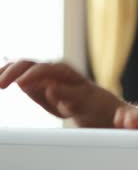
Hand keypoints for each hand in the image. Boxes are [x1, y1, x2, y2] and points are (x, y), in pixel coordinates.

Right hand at [0, 60, 122, 126]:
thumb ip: (68, 95)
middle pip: (28, 64)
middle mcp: (52, 68)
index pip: (44, 69)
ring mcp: (42, 73)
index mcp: (65, 72)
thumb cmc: (92, 104)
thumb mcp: (83, 102)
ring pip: (19, 66)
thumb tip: (50, 89)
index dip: (31, 75)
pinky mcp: (35, 80)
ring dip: (5, 71)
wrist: (95, 105)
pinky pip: (17, 73)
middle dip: (13, 71)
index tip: (20, 84)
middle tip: (1, 84)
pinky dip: (6, 74)